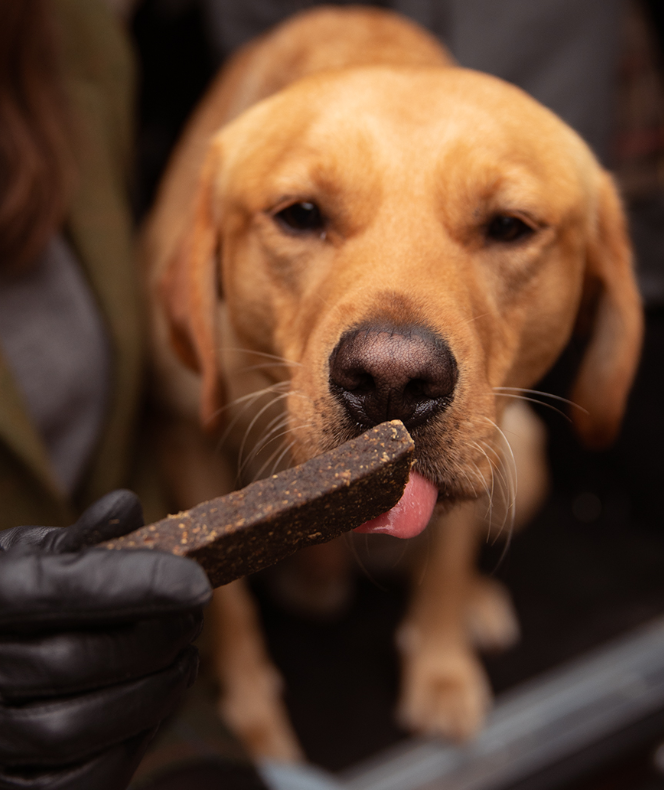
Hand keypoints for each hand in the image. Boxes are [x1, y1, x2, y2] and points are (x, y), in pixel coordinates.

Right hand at [0, 490, 211, 789]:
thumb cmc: (11, 596)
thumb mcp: (28, 556)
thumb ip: (79, 540)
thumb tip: (127, 506)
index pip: (63, 588)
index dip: (137, 585)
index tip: (199, 582)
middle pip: (77, 660)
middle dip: (154, 638)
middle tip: (194, 617)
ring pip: (77, 727)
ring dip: (151, 693)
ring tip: (185, 660)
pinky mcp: (10, 780)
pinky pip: (77, 780)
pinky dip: (129, 745)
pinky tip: (154, 707)